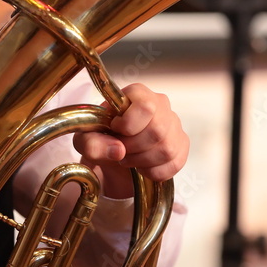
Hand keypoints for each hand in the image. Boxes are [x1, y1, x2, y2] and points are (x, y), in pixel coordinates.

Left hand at [73, 83, 188, 198]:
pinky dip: (154, 172)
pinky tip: (142, 167)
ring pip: (167, 149)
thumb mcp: (85, 140)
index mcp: (137, 94)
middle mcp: (160, 104)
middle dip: (133, 148)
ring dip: (142, 161)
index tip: (115, 130)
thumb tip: (118, 150)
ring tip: (129, 158)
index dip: (128, 125)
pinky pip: (175, 163)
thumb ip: (92, 143)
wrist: (112, 155)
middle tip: (120, 151)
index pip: (145, 106)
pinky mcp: (181, 145)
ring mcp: (174, 125)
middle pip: (157, 130)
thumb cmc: (100, 138)